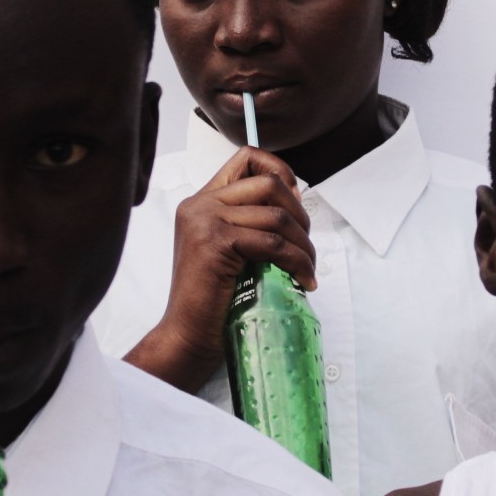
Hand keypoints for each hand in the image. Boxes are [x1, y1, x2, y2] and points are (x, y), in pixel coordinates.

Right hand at [127, 146, 315, 390]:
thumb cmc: (212, 301)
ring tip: (307, 269)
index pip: (247, 159)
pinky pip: (273, 243)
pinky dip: (297, 261)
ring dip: (304, 244)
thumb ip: (250, 223)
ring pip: (276, 215)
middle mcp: (199, 204)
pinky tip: (303, 279)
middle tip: (306, 247)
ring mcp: (205, 221)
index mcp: (201, 201)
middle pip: (269, 183)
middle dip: (300, 214)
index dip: (281, 171)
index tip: (296, 202)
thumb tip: (297, 202)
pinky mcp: (215, 242)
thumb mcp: (231, 250)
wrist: (187, 335)